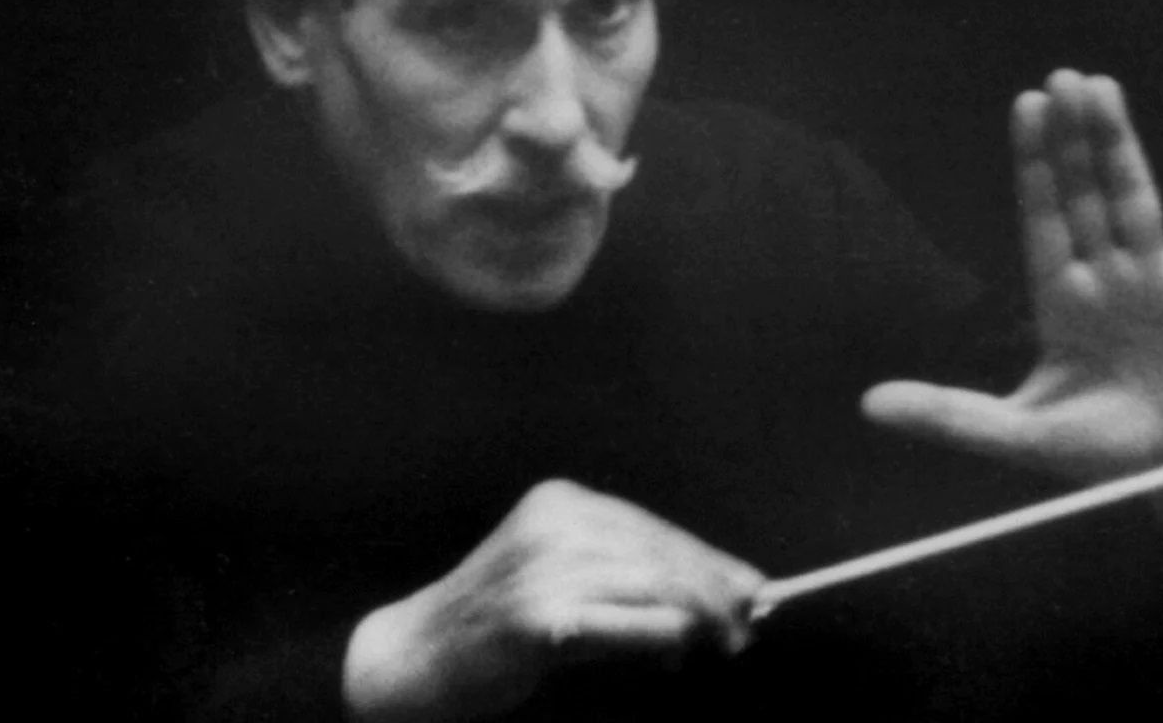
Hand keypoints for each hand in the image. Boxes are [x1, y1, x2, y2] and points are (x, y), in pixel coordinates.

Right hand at [344, 479, 762, 721]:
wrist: (412, 657)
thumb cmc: (493, 624)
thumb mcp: (557, 578)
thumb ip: (623, 578)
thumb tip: (711, 595)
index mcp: (560, 504)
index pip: (651, 528)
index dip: (707, 559)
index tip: (750, 586)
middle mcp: (554, 525)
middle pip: (659, 553)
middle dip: (713, 590)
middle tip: (748, 624)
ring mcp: (544, 568)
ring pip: (651, 586)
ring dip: (698, 618)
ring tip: (723, 643)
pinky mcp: (539, 616)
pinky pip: (622, 623)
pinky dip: (660, 636)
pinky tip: (677, 652)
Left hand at [863, 70, 1162, 540]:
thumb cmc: (1098, 452)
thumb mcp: (1016, 433)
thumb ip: (948, 415)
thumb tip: (866, 405)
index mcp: (1059, 297)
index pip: (1043, 214)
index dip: (1034, 162)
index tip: (1026, 105)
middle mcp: (1105, 274)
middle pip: (1086, 192)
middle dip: (1072, 139)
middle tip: (1061, 78)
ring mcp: (1155, 276)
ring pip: (1134, 196)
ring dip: (1120, 144)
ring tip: (1103, 89)